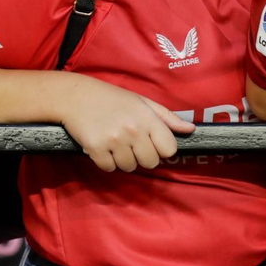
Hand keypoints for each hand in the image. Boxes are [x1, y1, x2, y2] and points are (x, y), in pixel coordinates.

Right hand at [59, 77, 195, 172]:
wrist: (75, 97)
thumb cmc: (111, 98)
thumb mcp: (142, 102)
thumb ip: (166, 118)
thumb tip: (190, 129)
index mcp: (147, 118)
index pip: (169, 149)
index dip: (162, 149)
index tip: (152, 143)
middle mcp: (133, 130)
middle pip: (151, 162)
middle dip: (143, 156)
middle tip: (131, 143)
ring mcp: (114, 141)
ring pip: (129, 167)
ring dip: (123, 159)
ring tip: (115, 143)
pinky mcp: (95, 150)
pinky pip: (109, 168)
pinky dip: (106, 162)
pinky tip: (103, 147)